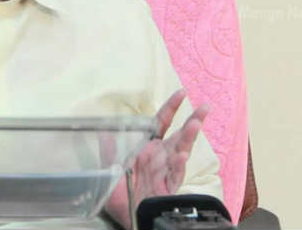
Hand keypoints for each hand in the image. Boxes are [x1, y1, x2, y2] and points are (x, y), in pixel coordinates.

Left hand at [103, 89, 208, 228]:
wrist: (126, 216)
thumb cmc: (121, 192)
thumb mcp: (109, 165)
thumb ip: (109, 146)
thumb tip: (104, 126)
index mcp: (149, 147)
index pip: (162, 122)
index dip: (171, 107)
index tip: (182, 93)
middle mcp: (160, 157)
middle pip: (179, 135)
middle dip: (193, 121)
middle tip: (204, 108)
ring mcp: (166, 171)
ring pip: (181, 151)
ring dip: (188, 138)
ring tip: (195, 124)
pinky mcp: (167, 188)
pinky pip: (175, 175)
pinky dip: (178, 166)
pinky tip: (181, 156)